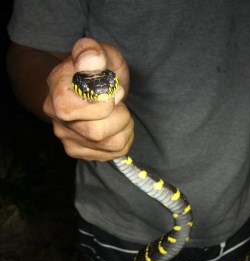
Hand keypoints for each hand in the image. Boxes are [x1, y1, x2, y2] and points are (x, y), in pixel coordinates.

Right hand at [43, 37, 132, 160]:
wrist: (90, 86)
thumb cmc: (95, 69)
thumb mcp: (97, 52)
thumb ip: (92, 52)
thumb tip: (91, 60)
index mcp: (56, 93)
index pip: (72, 110)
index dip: (102, 101)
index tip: (112, 89)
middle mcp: (57, 120)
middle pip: (96, 132)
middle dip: (119, 115)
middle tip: (118, 100)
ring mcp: (68, 139)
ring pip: (112, 143)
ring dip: (125, 125)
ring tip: (118, 110)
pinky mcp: (83, 152)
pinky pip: (116, 150)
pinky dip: (125, 136)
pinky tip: (116, 123)